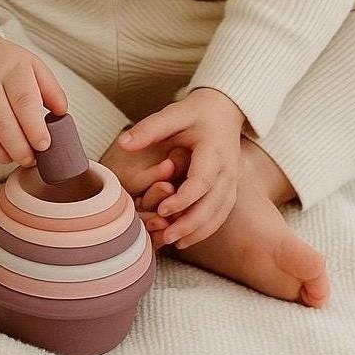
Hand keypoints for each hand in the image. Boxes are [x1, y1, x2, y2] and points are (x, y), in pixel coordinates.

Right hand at [0, 33, 67, 165]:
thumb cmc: (3, 66)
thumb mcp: (32, 66)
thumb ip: (52, 90)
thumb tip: (61, 115)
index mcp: (10, 70)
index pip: (24, 102)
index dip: (35, 129)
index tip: (44, 146)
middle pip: (2, 125)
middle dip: (20, 150)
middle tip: (31, 159)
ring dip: (2, 155)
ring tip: (14, 155)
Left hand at [118, 88, 244, 248]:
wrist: (223, 111)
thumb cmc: (195, 113)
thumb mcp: (173, 114)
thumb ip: (149, 129)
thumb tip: (123, 144)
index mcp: (215, 151)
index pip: (202, 181)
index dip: (184, 199)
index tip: (163, 210)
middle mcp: (228, 170)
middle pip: (212, 204)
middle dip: (189, 223)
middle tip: (165, 237)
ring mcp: (231, 182)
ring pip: (218, 214)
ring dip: (197, 231)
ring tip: (172, 243)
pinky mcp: (229, 190)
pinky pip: (220, 215)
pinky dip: (204, 230)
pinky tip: (184, 240)